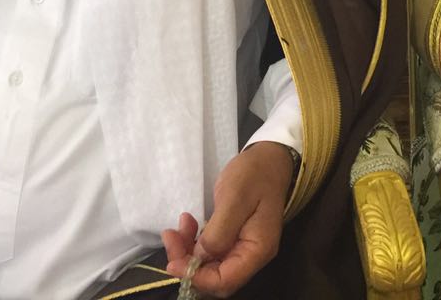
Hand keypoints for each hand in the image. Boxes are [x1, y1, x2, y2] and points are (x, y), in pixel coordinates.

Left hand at [161, 141, 294, 297]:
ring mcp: (242, 247)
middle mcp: (251, 255)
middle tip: (171, 237)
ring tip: (179, 226)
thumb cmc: (254, 175)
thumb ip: (218, 231)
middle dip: (188, 263)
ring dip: (188, 251)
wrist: (269, 159)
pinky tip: (189, 223)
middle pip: (215, 277)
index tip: (174, 261)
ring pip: (209, 265)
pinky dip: (194, 242)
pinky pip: (210, 250)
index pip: (225, 281)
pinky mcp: (233, 238)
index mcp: (257, 250)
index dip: (197, 278)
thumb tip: (199, 258)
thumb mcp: (234, 198)